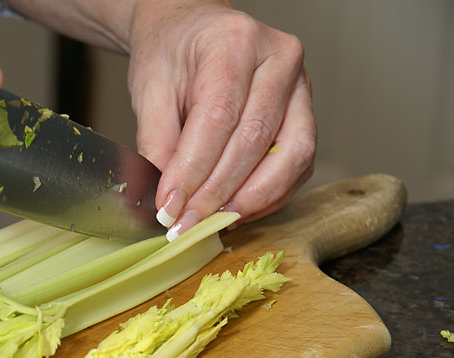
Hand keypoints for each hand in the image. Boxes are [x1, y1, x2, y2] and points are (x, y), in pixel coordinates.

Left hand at [127, 0, 315, 237]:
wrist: (192, 33)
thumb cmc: (172, 54)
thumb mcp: (150, 89)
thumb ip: (156, 142)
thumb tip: (166, 198)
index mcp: (235, 42)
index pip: (218, 117)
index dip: (193, 170)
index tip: (170, 206)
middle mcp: (279, 60)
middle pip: (254, 141)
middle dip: (217, 194)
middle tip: (185, 224)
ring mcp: (301, 87)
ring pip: (290, 159)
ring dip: (249, 201)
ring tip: (210, 222)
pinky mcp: (306, 116)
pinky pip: (297, 166)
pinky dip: (268, 196)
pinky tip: (234, 209)